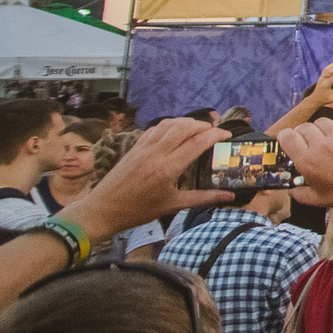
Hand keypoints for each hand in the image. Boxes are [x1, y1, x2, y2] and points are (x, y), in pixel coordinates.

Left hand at [60, 118, 231, 239]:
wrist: (102, 210)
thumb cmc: (138, 211)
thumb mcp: (173, 205)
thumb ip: (202, 198)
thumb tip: (229, 197)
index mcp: (168, 169)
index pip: (197, 142)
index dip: (216, 135)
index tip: (228, 135)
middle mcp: (156, 153)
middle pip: (184, 127)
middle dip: (203, 125)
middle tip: (214, 131)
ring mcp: (143, 148)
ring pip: (168, 124)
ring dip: (186, 122)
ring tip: (197, 128)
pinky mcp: (134, 147)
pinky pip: (154, 128)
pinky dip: (169, 125)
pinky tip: (175, 132)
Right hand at [280, 121, 332, 208]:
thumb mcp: (317, 199)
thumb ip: (298, 193)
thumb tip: (291, 189)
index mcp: (307, 160)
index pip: (287, 137)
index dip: (284, 136)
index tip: (287, 139)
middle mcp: (321, 145)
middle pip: (304, 127)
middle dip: (301, 132)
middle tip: (306, 140)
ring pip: (321, 122)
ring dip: (319, 129)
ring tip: (323, 138)